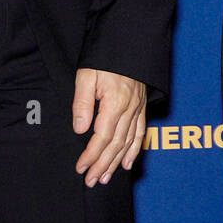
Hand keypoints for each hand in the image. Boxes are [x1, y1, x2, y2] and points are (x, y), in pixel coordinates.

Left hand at [72, 68, 146, 186]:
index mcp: (115, 103)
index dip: (91, 155)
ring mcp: (137, 109)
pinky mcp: (141, 106)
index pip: (101, 137)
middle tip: (91, 181)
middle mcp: (129, 109)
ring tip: (105, 178)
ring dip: (116, 163)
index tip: (81, 168)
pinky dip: (135, 150)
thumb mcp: (86, 75)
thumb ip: (82, 103)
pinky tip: (128, 163)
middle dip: (102, 165)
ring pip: (128, 143)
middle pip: (115, 145)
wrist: (129, 42)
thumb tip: (80, 130)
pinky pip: (140, 133)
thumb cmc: (105, 58)